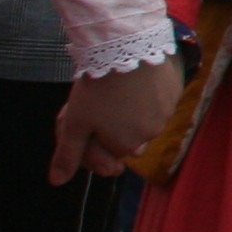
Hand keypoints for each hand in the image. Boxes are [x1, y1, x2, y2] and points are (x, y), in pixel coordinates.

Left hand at [50, 58, 187, 183]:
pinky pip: (160, 102)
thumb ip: (68, 155)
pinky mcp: (175, 93)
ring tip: (116, 91)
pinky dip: (148, 96)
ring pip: (145, 120)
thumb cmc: (98, 89)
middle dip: (114, 127)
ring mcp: (166, 113)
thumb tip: (57, 182)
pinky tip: (134, 82)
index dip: (93, 141)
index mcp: (125, 145)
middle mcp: (150, 135)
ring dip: (131, 112)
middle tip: (100, 105)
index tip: (86, 124)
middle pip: (128, 138)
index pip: (109, 154)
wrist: (128, 49)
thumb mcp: (74, 123)